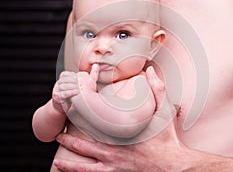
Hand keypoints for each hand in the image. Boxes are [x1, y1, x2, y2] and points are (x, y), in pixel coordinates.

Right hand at [52, 71, 78, 112]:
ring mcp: (57, 92)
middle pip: (63, 80)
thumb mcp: (74, 87)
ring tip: (79, 87)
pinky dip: (70, 92)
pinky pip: (62, 94)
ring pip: (62, 86)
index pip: (64, 74)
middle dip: (72, 80)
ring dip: (71, 86)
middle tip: (80, 82)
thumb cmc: (71, 96)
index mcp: (61, 81)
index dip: (71, 75)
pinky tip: (76, 92)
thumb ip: (78, 81)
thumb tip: (86, 74)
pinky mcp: (57, 98)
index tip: (77, 77)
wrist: (64, 107)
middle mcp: (58, 85)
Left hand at [53, 66, 188, 171]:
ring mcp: (115, 168)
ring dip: (71, 165)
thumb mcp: (165, 111)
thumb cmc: (168, 139)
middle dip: (70, 142)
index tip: (71, 114)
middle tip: (58, 137)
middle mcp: (114, 153)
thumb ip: (158, 89)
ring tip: (59, 163)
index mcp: (121, 135)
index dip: (81, 121)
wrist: (174, 166)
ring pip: (87, 168)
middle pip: (86, 148)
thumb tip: (151, 70)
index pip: (96, 127)